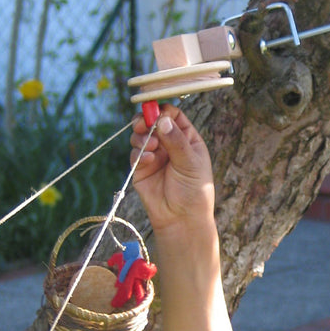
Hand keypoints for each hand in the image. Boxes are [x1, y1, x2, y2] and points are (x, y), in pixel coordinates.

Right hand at [130, 104, 214, 235]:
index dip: (163, 111)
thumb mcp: (191, 163)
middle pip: (152, 121)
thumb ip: (176, 141)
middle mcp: (169, 144)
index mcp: (187, 139)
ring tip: (149, 146)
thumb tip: (162, 120)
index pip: (173, 115)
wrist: (182, 219)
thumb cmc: (194, 192)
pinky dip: (139, 153)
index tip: (155, 112)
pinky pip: (135, 153)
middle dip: (145, 120)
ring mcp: (154, 155)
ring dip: (141, 136)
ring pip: (140, 135)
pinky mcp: (141, 168)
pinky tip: (148, 160)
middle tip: (143, 124)